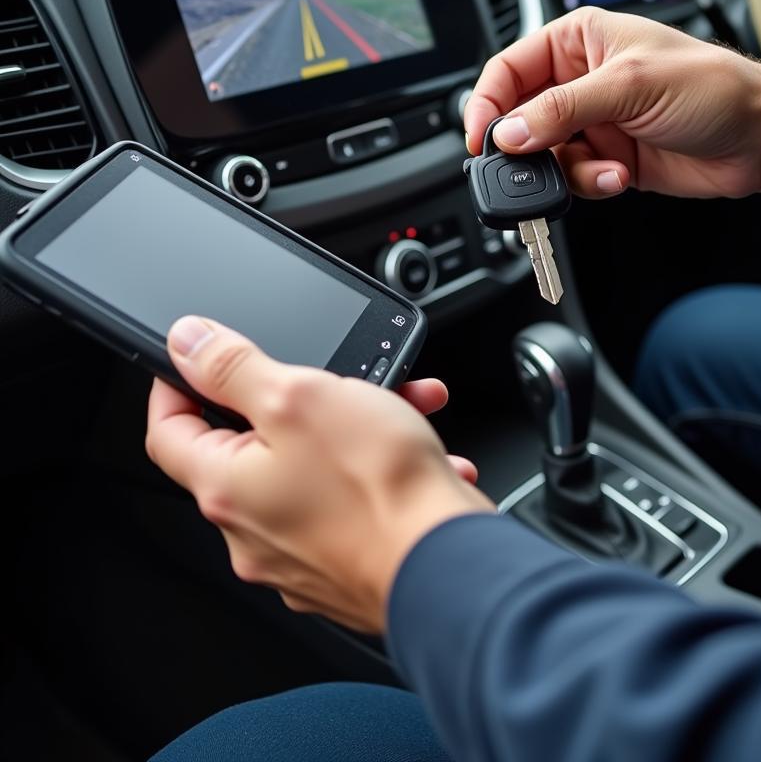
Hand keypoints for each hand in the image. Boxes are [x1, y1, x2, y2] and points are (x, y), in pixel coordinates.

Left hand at [145, 317, 492, 632]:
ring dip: (354, 429)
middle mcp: (250, 531)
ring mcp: (298, 554)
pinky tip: (419, 456)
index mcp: (224, 488)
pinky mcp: (343, 563)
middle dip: (301, 399)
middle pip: (252, 445)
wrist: (447, 564)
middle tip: (337, 378)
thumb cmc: (378, 490)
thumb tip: (186, 343)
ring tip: (398, 410)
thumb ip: (234, 367)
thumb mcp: (298, 397)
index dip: (176, 386)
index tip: (196, 361)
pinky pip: (348, 501)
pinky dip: (379, 471)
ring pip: (312, 467)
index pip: (167, 430)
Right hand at [465, 8, 760, 213]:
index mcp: (580, 41)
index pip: (510, 69)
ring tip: (602, 168)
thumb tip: (512, 131)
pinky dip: (593, 183)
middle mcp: (582, 81)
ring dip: (569, 171)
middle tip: (530, 166)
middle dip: (527, 147)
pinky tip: (621, 176)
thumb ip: (563, 109)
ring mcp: (596, 123)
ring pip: (547, 156)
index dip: (488, 103)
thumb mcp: (630, 85)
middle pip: (522, 118)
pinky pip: (576, 178)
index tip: (482, 138)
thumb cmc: (714, 86)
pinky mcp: (610, 158)